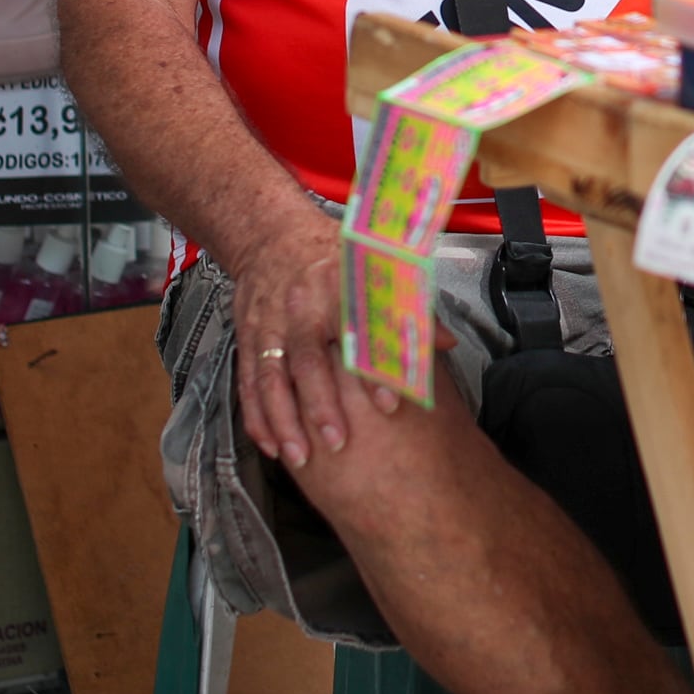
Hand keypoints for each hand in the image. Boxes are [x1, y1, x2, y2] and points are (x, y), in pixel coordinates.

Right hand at [230, 208, 385, 467]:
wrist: (271, 236)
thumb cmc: (333, 256)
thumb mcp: (376, 265)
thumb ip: (411, 306)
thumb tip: (446, 343)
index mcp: (339, 285)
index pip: (359, 330)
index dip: (375, 368)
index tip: (390, 404)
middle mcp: (302, 307)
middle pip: (308, 359)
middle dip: (321, 404)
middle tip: (340, 442)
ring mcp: (271, 325)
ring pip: (271, 377)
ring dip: (284, 420)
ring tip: (300, 458)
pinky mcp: (250, 339)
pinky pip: (248, 382)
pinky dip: (256, 416)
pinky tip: (269, 445)